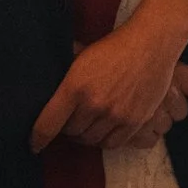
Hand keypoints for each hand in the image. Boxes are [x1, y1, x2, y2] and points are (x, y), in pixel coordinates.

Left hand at [30, 33, 187, 152]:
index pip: (47, 126)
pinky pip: (113, 143)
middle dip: (68, 128)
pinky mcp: (135, 120)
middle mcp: (94, 104)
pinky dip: (105, 140)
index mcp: (75, 87)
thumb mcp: (82, 58)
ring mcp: (116, 114)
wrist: (152, 42)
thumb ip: (65, 79)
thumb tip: (44, 86)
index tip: (34, 144)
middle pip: (71, 133)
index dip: (37, 139)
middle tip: (73, 120)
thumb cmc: (114, 47)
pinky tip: (106, 129)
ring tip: (90, 124)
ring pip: (90, 140)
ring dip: (87, 134)